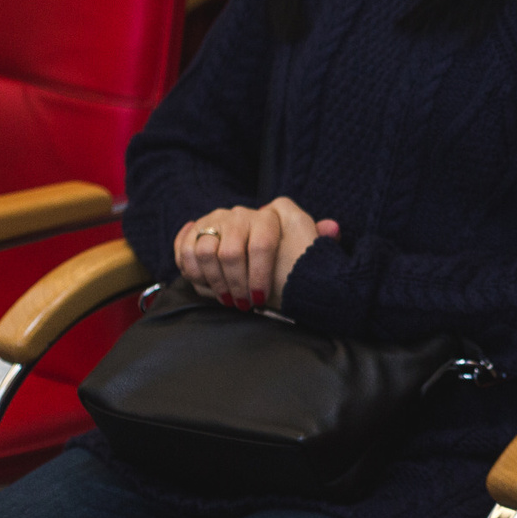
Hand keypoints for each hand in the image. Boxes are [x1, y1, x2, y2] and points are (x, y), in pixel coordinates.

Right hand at [173, 196, 337, 308]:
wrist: (263, 252)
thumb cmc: (288, 257)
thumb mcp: (308, 247)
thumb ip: (319, 238)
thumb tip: (332, 227)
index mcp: (270, 216)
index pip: (262, 246)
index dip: (258, 276)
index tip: (259, 298)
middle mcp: (242, 214)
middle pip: (231, 253)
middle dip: (235, 284)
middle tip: (241, 303)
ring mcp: (217, 219)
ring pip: (206, 251)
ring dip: (213, 280)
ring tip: (225, 296)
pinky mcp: (197, 228)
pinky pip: (185, 249)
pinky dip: (191, 268)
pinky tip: (202, 282)